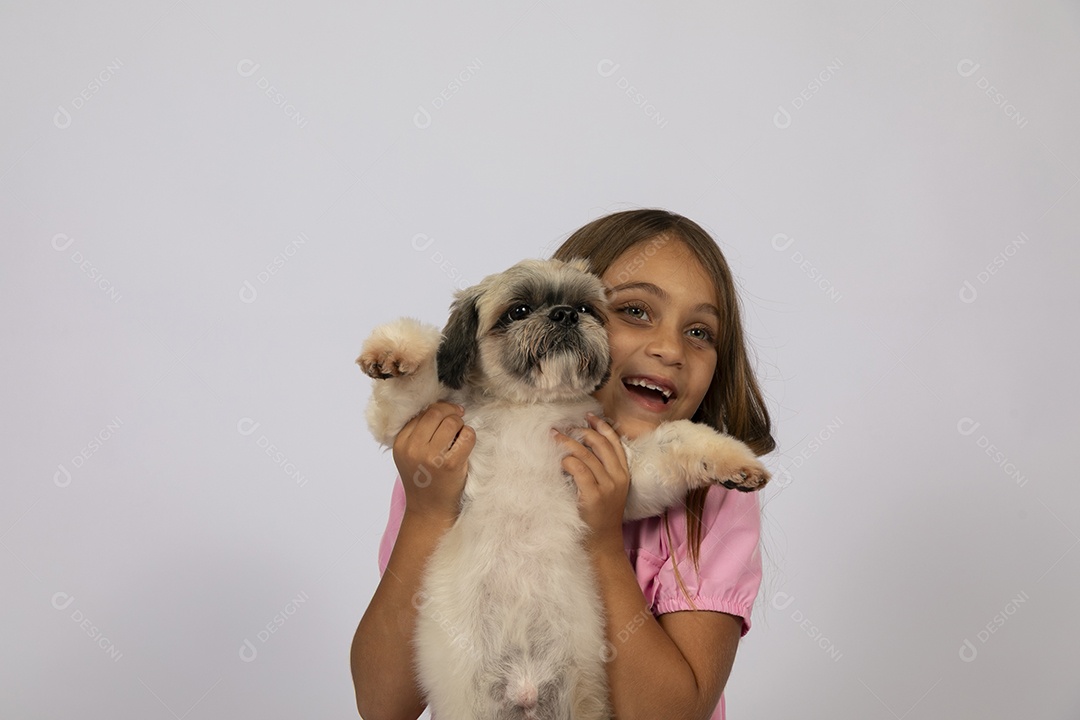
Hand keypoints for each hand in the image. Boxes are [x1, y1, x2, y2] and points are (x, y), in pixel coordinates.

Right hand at [393, 402, 474, 521]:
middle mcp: (413, 448)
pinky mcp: (449, 464)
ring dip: (460, 425)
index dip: (439, 410)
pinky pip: (466, 435)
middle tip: (457, 420)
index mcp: (401, 442)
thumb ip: (419, 432)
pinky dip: (469, 436)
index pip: (422, 412)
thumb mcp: (410, 455)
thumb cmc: (424, 480)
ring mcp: (431, 456)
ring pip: (452, 421)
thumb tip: (442, 407)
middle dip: (451, 412)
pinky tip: (465, 446)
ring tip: (459, 437)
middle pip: (436, 412)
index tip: (447, 416)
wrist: (429, 511)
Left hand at [552, 413, 629, 553]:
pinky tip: (559, 461)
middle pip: (600, 444)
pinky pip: (579, 469)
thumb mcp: (608, 490)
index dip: (602, 427)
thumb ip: (601, 471)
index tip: (589, 416)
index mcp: (623, 474)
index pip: (615, 443)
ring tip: (555, 438)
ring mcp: (606, 486)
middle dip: (581, 432)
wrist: (603, 544)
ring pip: (586, 454)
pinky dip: (567, 461)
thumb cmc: (600, 516)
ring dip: (568, 443)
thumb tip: (581, 448)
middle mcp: (617, 477)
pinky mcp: (594, 495)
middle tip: (564, 428)